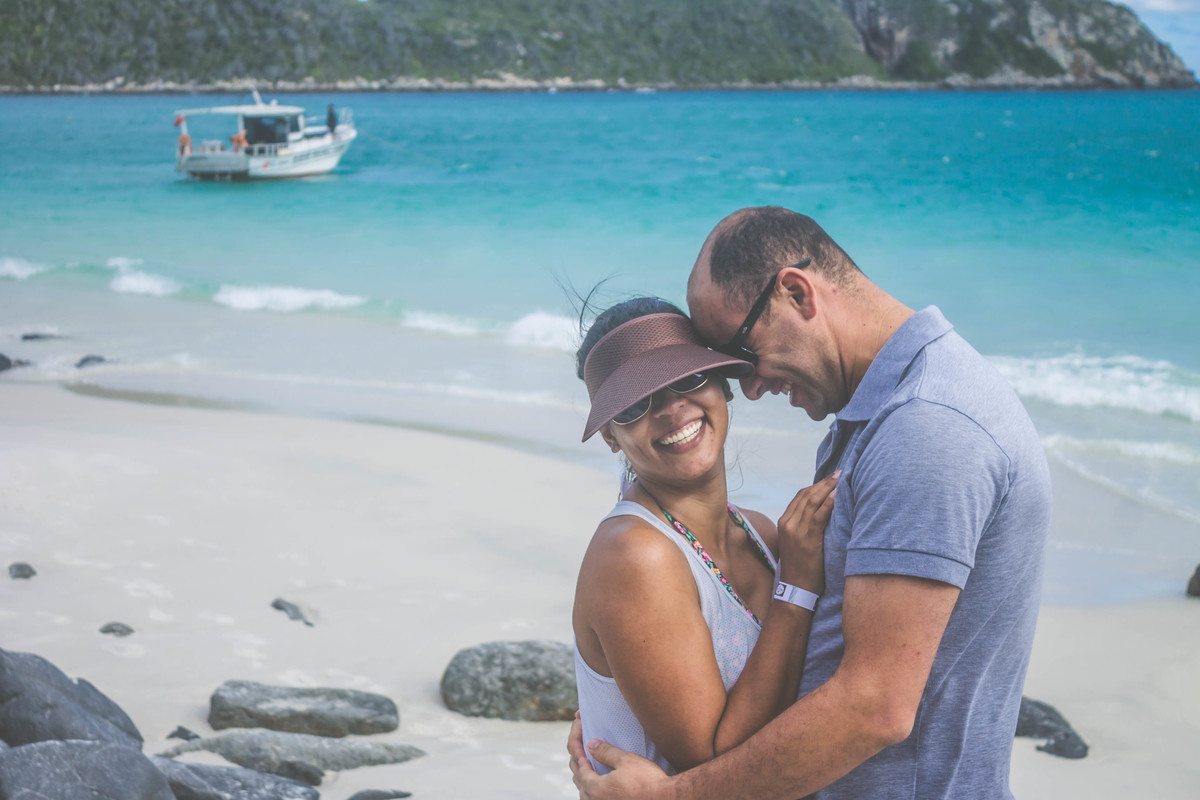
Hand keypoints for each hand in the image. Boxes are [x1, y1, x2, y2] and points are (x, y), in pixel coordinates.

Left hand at [568, 712, 673, 798]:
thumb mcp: (626, 761)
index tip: (579, 727)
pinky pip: (592, 797)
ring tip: (586, 759)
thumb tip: (590, 744)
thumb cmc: (647, 781)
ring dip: (582, 773)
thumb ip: (605, 752)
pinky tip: (598, 780)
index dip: (576, 742)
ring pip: (583, 790)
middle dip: (577, 756)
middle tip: (580, 739)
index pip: (578, 762)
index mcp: (594, 788)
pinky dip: (590, 786)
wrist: (665, 799)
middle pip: (577, 776)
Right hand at [776, 471, 836, 594]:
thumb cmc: (801, 567)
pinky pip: (819, 515)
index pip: (800, 497)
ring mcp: (796, 530)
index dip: (816, 485)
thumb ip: (804, 527)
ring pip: (811, 501)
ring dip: (827, 487)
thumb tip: (822, 514)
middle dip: (823, 482)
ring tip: (841, 478)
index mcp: (784, 522)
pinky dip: (828, 502)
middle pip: (805, 495)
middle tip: (839, 473)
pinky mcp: (807, 539)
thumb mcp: (797, 543)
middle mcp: (787, 523)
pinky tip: (838, 494)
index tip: (830, 478)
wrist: (796, 589)